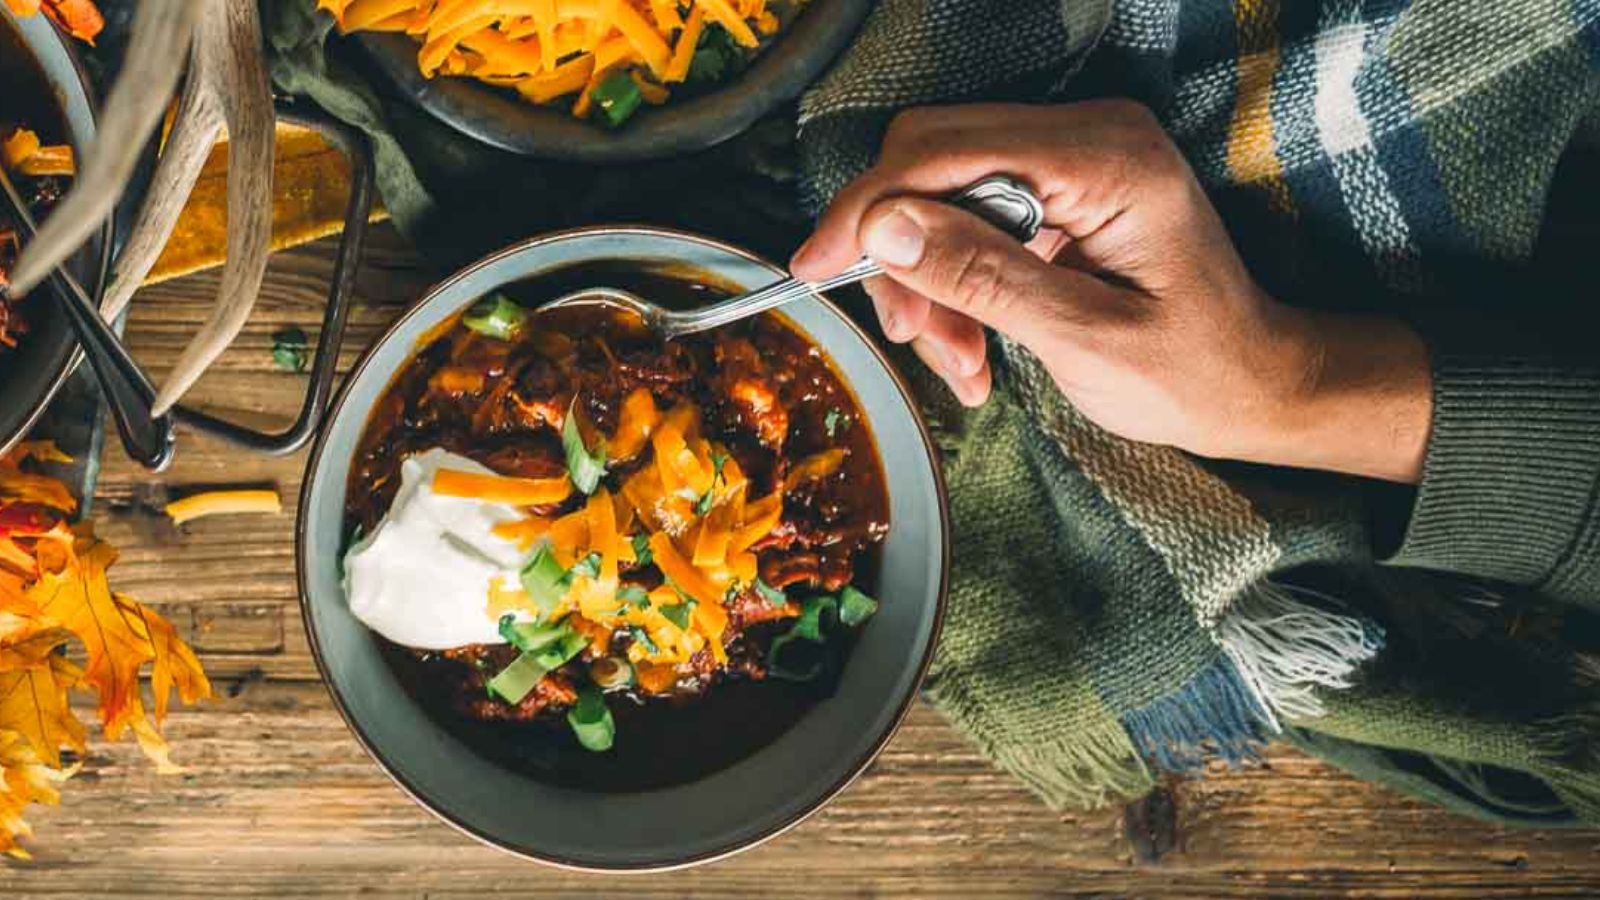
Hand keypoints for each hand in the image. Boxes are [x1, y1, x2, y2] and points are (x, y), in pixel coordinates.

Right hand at [791, 100, 1431, 482]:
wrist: (1252, 385)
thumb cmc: (1189, 371)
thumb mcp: (1081, 336)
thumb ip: (982, 276)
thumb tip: (884, 228)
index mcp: (1103, 158)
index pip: (945, 152)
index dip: (868, 209)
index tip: (815, 267)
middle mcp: (1086, 136)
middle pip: (933, 161)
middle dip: (902, 255)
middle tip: (912, 338)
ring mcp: (1073, 158)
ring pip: (942, 194)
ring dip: (929, 281)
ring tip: (959, 362)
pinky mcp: (1061, 189)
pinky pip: (972, 219)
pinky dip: (957, 284)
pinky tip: (974, 348)